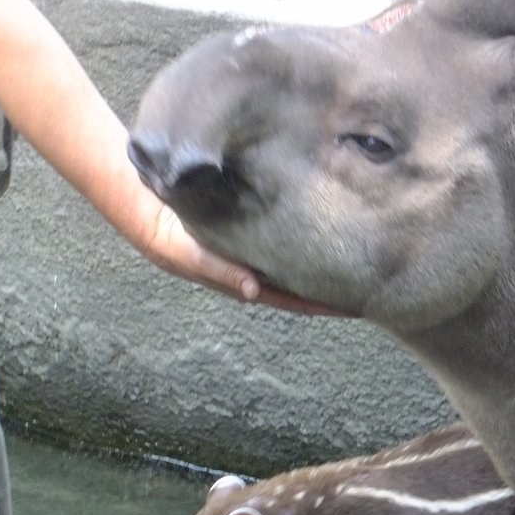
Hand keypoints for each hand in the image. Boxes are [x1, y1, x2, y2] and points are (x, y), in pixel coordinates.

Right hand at [135, 202, 349, 315]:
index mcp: (245, 281)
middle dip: (332, 285)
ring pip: (296, 261)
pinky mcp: (250, 228)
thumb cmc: (165, 237)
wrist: (143, 208)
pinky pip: (285, 237)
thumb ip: (222, 271)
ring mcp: (253, 250)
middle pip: (302, 283)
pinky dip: (305, 237)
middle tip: (371, 282)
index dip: (324, 305)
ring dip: (321, 261)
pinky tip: (324, 229)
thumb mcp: (190, 255)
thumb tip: (254, 290)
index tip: (357, 306)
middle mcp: (254, 269)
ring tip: (356, 256)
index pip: (294, 299)